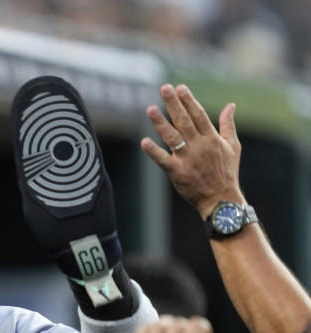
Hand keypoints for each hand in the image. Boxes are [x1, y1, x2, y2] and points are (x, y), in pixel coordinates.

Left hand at [141, 84, 244, 218]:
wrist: (221, 199)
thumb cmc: (227, 172)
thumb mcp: (233, 146)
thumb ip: (228, 124)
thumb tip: (231, 105)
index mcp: (212, 138)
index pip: (198, 115)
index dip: (189, 101)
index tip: (180, 88)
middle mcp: (199, 146)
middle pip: (184, 121)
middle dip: (174, 104)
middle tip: (164, 88)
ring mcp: (188, 159)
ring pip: (172, 137)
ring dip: (161, 123)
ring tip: (150, 109)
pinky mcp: (177, 172)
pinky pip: (163, 160)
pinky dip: (154, 152)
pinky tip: (144, 142)